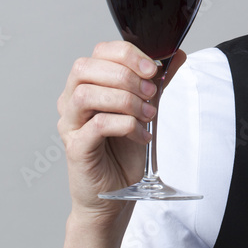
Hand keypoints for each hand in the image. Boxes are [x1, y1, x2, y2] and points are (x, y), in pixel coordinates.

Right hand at [56, 42, 186, 222]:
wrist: (115, 194)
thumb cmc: (123, 151)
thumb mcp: (144, 109)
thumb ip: (156, 82)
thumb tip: (177, 55)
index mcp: (87, 85)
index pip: (98, 52)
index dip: (127, 54)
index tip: (152, 69)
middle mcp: (71, 100)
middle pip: (85, 68)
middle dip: (125, 76)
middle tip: (150, 93)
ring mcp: (70, 124)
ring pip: (86, 94)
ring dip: (124, 100)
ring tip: (147, 115)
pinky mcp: (75, 147)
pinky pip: (96, 125)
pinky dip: (125, 125)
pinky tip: (141, 134)